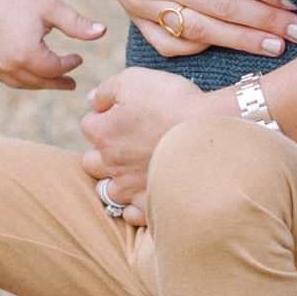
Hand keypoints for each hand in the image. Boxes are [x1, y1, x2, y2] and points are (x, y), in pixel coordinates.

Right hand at [0, 0, 106, 91]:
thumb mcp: (53, 8)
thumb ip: (77, 25)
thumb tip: (103, 31)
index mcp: (26, 52)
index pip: (54, 69)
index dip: (69, 65)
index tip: (79, 58)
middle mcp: (6, 63)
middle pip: (38, 81)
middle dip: (56, 82)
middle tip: (70, 83)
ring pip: (20, 83)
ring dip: (39, 82)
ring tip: (53, 79)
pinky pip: (4, 77)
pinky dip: (20, 78)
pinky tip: (31, 73)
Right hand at [67, 0, 296, 59]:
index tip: (295, 1)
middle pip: (222, 7)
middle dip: (266, 22)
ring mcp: (142, 0)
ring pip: (200, 29)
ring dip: (242, 41)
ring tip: (275, 46)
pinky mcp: (132, 12)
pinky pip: (167, 42)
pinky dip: (197, 46)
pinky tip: (224, 45)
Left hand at [78, 68, 206, 223]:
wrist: (208, 134)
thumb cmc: (172, 103)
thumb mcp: (134, 80)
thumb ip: (107, 89)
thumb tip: (93, 100)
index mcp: (104, 133)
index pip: (88, 125)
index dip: (105, 117)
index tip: (124, 113)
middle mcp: (111, 164)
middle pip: (90, 162)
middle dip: (102, 153)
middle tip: (127, 144)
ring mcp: (129, 189)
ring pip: (106, 192)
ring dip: (115, 181)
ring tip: (133, 172)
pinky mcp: (149, 206)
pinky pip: (130, 214)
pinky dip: (134, 206)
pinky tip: (146, 191)